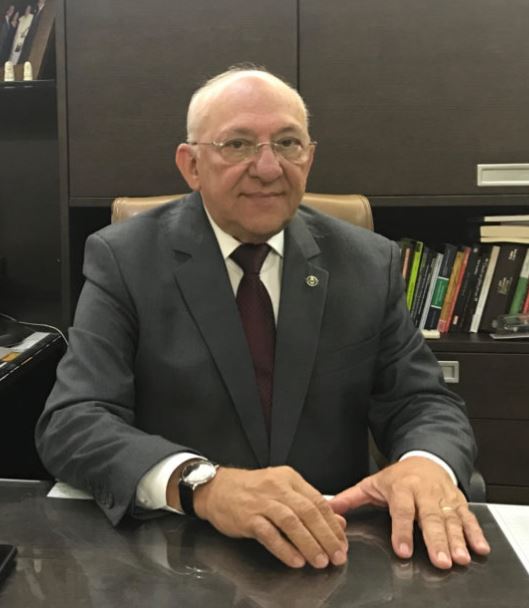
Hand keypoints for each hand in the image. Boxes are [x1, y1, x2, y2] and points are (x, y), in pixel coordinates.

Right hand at [193, 465, 347, 568]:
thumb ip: (309, 504)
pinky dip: (284, 549)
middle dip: (326, 536)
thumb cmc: (251, 490)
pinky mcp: (247, 517)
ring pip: (291, 522)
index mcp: (290, 478)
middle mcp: (278, 487)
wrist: (216, 488)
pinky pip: (269, 534)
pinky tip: (296, 560)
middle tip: (337, 555)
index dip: (333, 524)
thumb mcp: (282, 490)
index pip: (318, 501)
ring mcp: (262, 502)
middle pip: (308, 512)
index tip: (342, 542)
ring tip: (320, 561)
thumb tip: (338, 522)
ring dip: (309, 544)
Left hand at [328, 457, 490, 568]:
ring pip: (451, 519)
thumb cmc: (398, 476)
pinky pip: (468, 517)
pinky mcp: (458, 501)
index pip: (402, 510)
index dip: (402, 530)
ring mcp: (443, 497)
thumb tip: (330, 508)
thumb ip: (351, 498)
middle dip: (435, 540)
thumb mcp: (372, 483)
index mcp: (401, 488)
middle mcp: (424, 492)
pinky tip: (479, 548)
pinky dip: (475, 532)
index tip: (403, 550)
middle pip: (430, 517)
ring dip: (457, 540)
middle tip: (439, 560)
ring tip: (459, 557)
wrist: (425, 457)